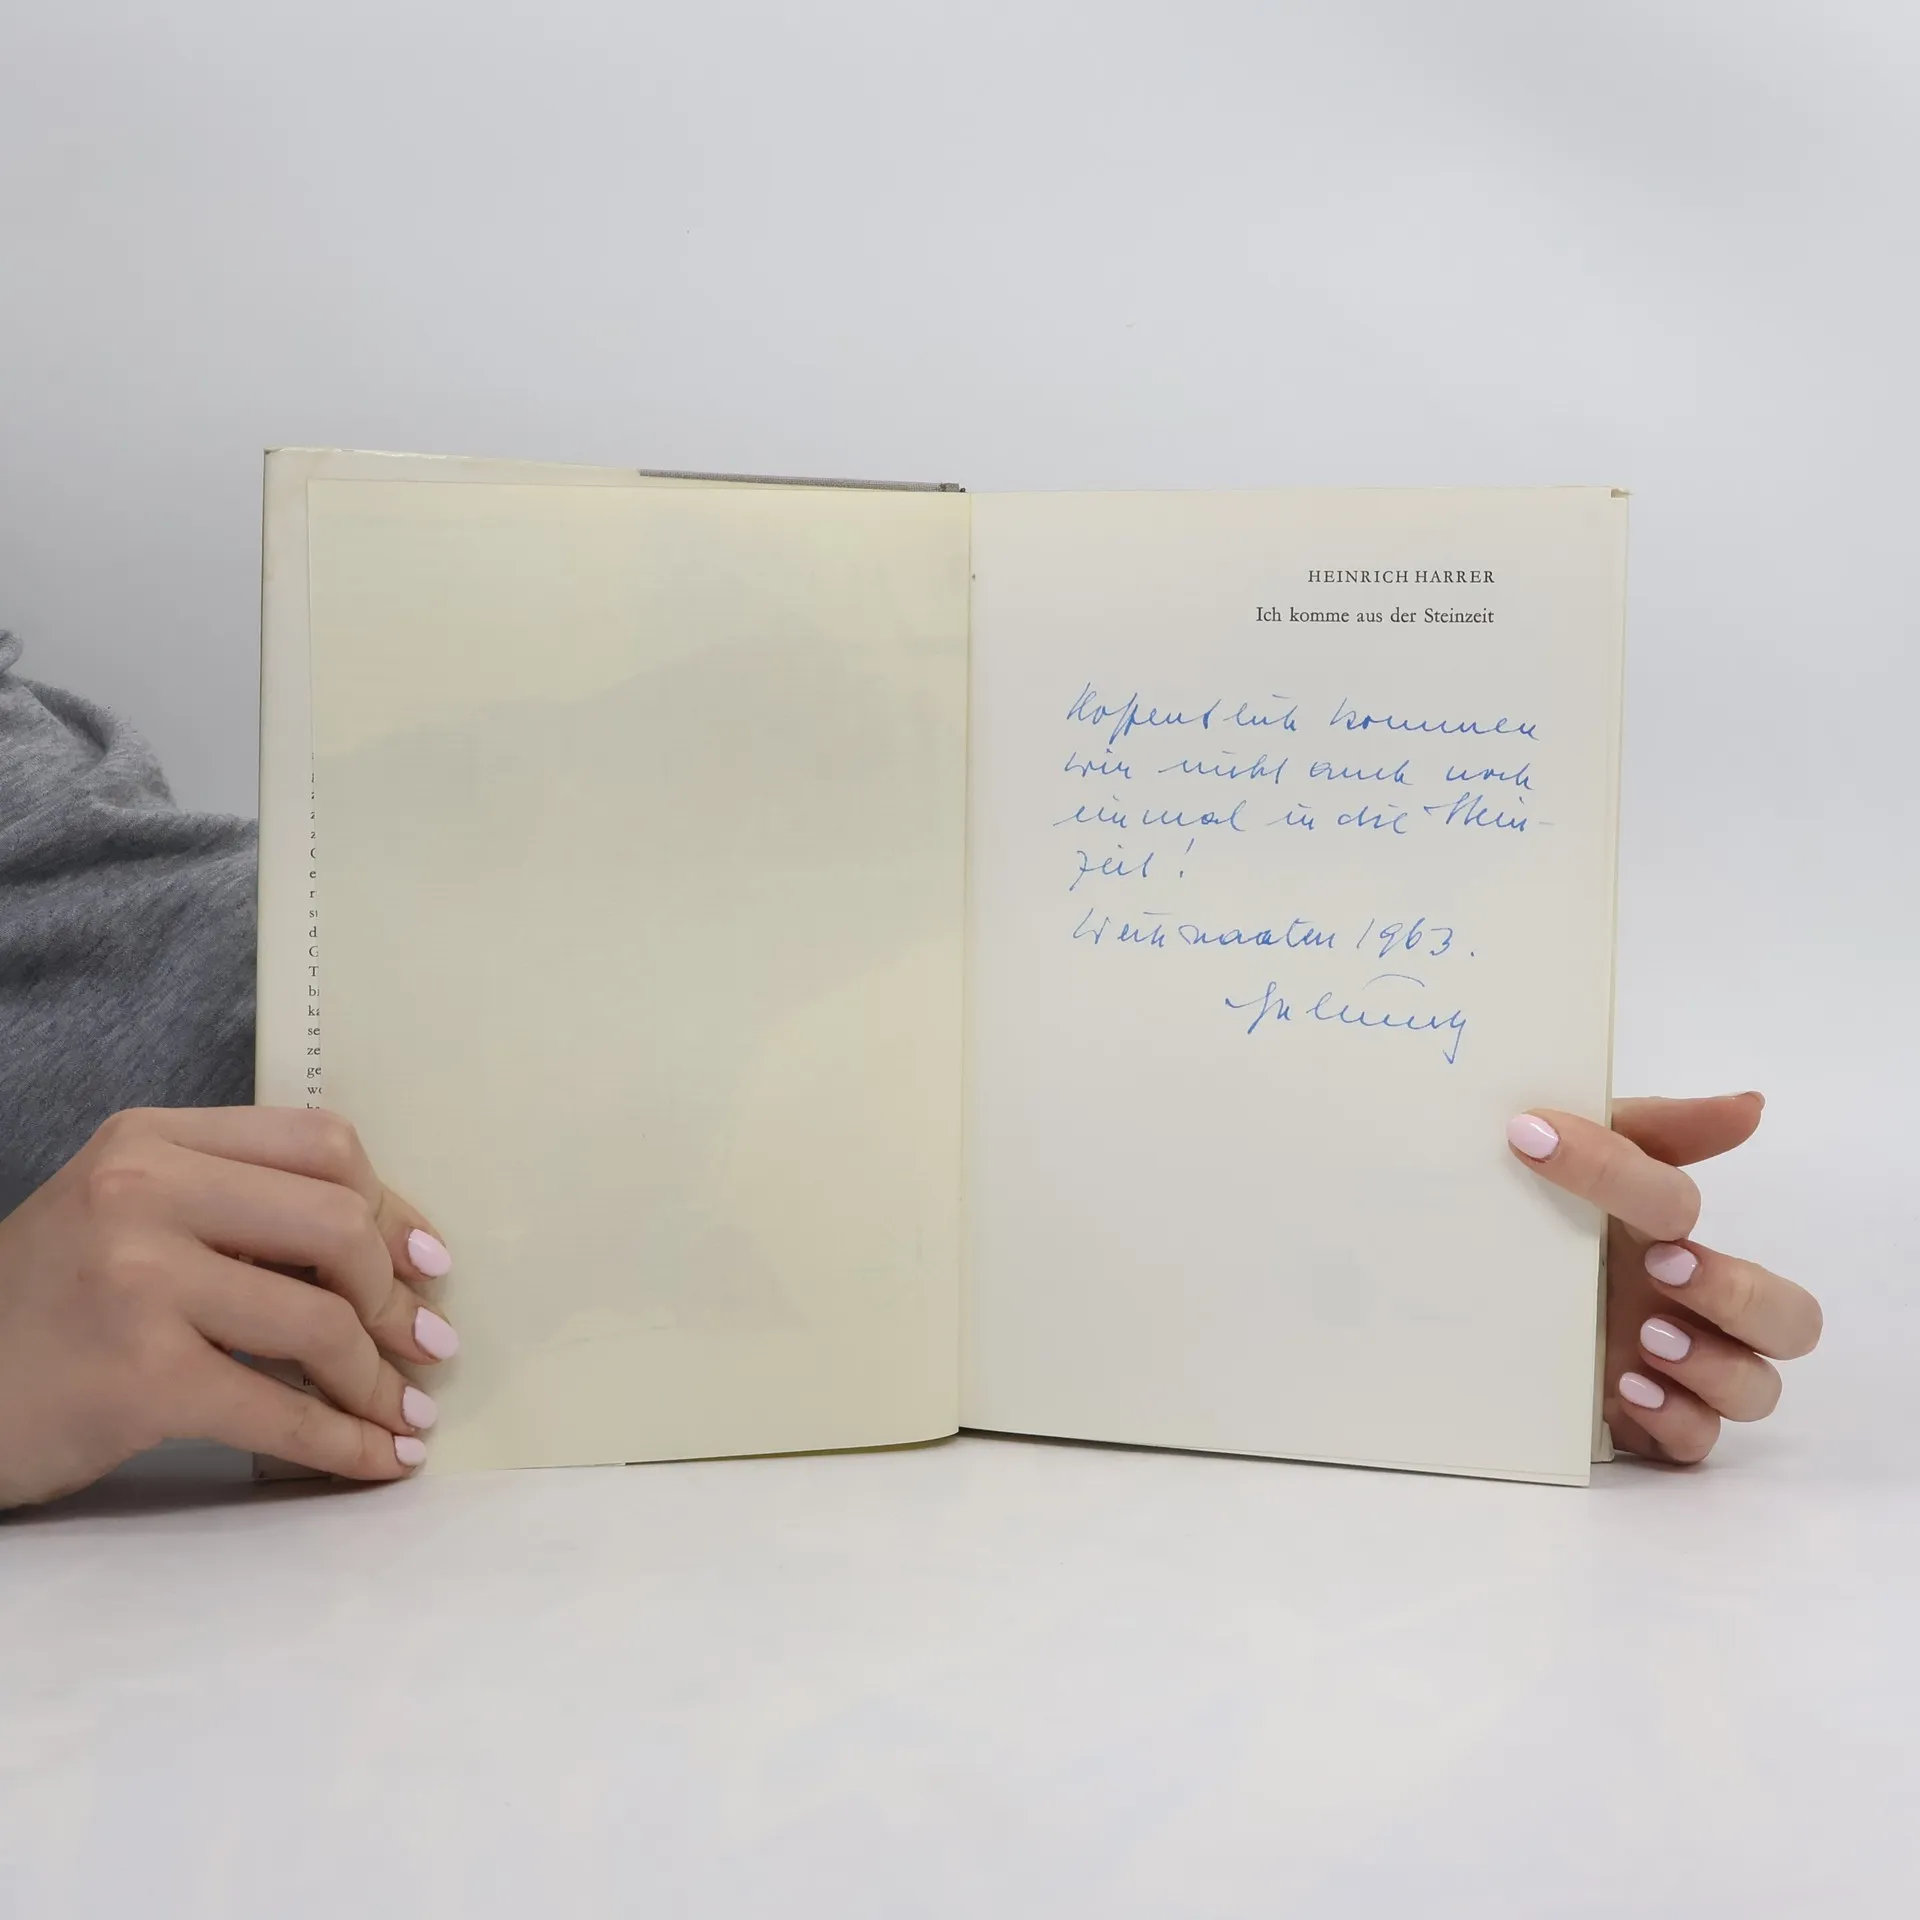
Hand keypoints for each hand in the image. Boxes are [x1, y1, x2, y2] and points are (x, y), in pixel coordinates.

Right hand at [0, 1107, 457, 1506]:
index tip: (427, 1261)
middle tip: (428, 1344)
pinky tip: (377, 1458)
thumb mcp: (133, 1219)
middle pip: (337, 1226)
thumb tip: (402, 1256)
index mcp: (154, 1140)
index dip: (391, 1207)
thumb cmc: (53, 1308)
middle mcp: (144, 1193)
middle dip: (397, 1295)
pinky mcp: (140, 1378)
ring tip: (406, 1411)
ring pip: (321, 1323)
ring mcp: (139, 1283)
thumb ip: (243, 1212)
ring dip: (381, 1381)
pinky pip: (280, 1412)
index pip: (320, 1145)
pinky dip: (344, 1442)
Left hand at [1507, 1091, 1820, 1464]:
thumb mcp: (1566, 1160)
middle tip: (1661, 1264)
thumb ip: (1650, 1130)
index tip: (1543, 1145)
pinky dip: (1678, 1420)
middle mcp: (1689, 1309)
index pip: (1683, 1207)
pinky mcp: (1645, 1427)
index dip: (1628, 1176)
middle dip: (1738, 1291)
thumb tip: (1750, 1106)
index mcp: (1665, 1235)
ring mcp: (1675, 1373)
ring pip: (1757, 1389)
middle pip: (1788, 1318)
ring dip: (1715, 1363)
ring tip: (1647, 1337)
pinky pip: (1695, 1444)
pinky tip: (1630, 1389)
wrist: (1457, 1301)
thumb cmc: (1526, 1222)